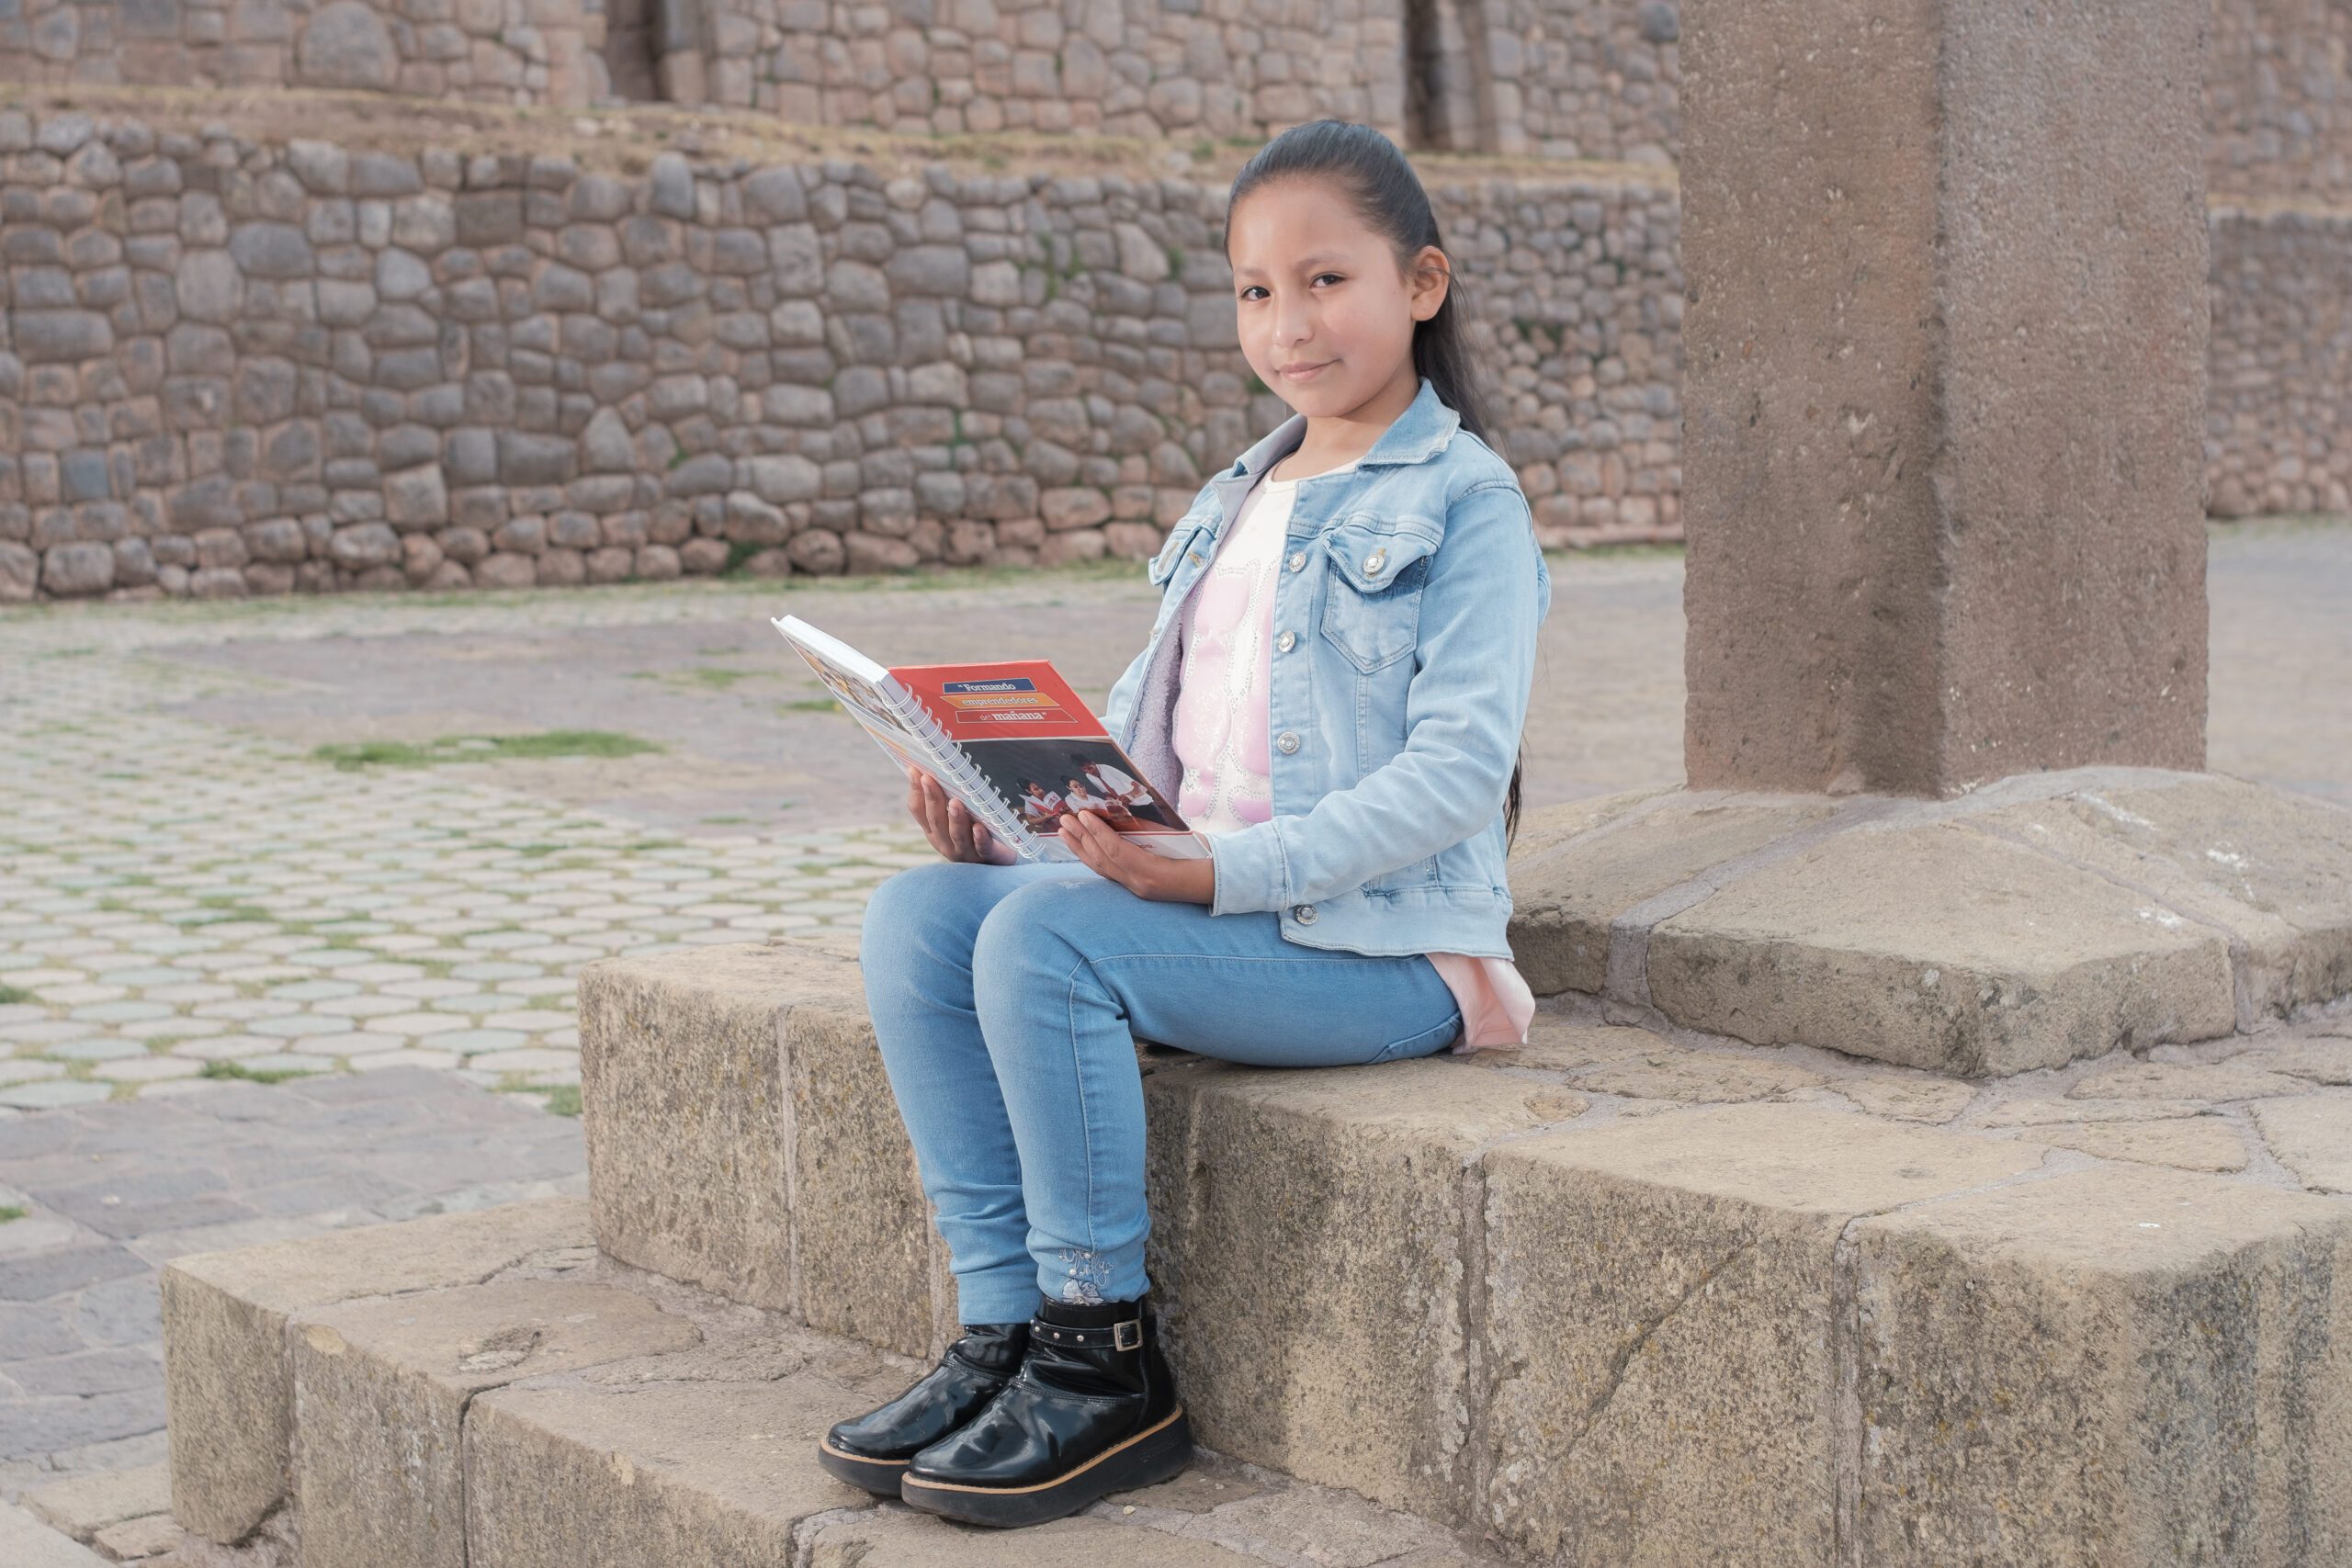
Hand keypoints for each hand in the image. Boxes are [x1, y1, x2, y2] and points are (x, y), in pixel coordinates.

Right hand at [904, 765, 1017, 864]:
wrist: (1000, 858)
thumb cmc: (976, 829)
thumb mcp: (957, 813)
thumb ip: (945, 797)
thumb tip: (932, 768)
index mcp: (935, 830)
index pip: (919, 811)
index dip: (916, 791)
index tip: (915, 770)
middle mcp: (945, 842)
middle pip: (937, 820)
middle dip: (932, 799)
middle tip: (929, 778)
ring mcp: (965, 852)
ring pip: (957, 835)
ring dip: (955, 819)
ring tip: (955, 802)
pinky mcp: (987, 856)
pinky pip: (983, 848)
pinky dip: (980, 838)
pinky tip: (979, 828)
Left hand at [1060, 809, 1216, 903]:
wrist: (1218, 882)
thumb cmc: (1203, 856)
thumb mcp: (1179, 838)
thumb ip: (1150, 830)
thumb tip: (1121, 814)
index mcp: (1152, 874)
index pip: (1116, 852)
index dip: (1097, 833)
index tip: (1082, 815)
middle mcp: (1140, 886)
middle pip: (1103, 861)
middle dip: (1082, 838)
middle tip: (1065, 818)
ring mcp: (1137, 890)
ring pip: (1102, 869)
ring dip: (1081, 848)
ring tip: (1064, 831)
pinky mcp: (1136, 888)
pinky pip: (1110, 872)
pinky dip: (1094, 857)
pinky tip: (1083, 846)